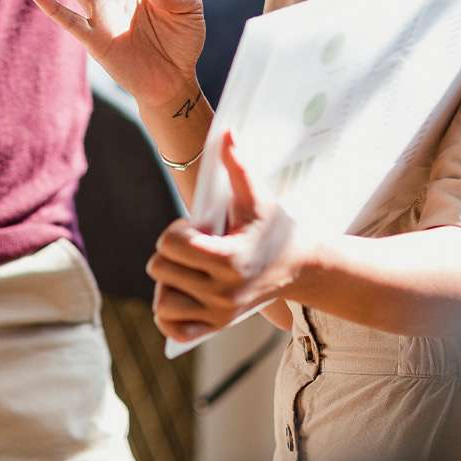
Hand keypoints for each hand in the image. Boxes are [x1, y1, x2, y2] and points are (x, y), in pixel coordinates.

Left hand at [148, 132, 304, 342]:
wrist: (300, 266)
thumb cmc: (275, 225)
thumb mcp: (257, 196)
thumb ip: (238, 165)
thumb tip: (226, 133)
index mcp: (228, 259)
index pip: (170, 244)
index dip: (177, 229)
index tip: (197, 227)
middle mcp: (222, 291)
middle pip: (160, 269)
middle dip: (170, 251)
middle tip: (194, 245)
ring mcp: (219, 314)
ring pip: (162, 301)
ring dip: (168, 280)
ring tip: (189, 267)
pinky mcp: (217, 326)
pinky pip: (172, 327)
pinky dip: (168, 312)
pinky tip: (181, 291)